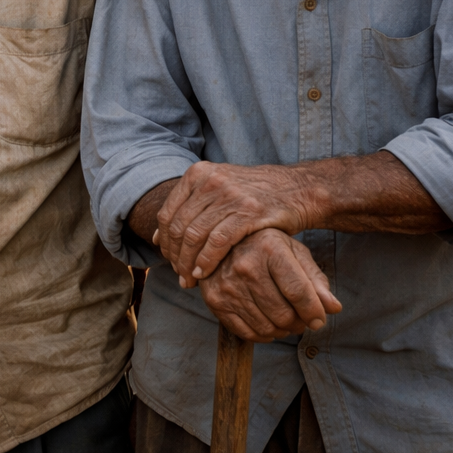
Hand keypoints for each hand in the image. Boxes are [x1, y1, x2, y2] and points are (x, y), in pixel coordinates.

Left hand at [156, 162, 313, 287]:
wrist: (296, 189)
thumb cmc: (253, 195)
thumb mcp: (217, 192)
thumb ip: (188, 209)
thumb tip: (156, 236)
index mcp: (198, 173)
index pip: (167, 214)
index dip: (164, 242)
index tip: (168, 260)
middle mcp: (210, 181)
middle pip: (179, 227)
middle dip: (175, 256)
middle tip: (179, 275)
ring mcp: (229, 195)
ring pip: (194, 236)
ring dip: (188, 263)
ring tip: (190, 279)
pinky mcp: (248, 212)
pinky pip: (217, 242)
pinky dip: (207, 261)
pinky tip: (204, 274)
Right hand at [198, 228, 341, 341]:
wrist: (223, 242)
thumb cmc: (266, 248)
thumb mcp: (294, 253)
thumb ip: (316, 280)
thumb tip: (333, 308)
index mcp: (269, 249)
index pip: (298, 292)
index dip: (314, 312)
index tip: (319, 320)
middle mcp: (245, 265)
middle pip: (283, 314)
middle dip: (298, 323)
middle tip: (300, 319)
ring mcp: (228, 285)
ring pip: (266, 326)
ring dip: (282, 330)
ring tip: (285, 320)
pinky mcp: (215, 300)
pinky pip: (246, 332)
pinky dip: (263, 335)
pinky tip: (268, 325)